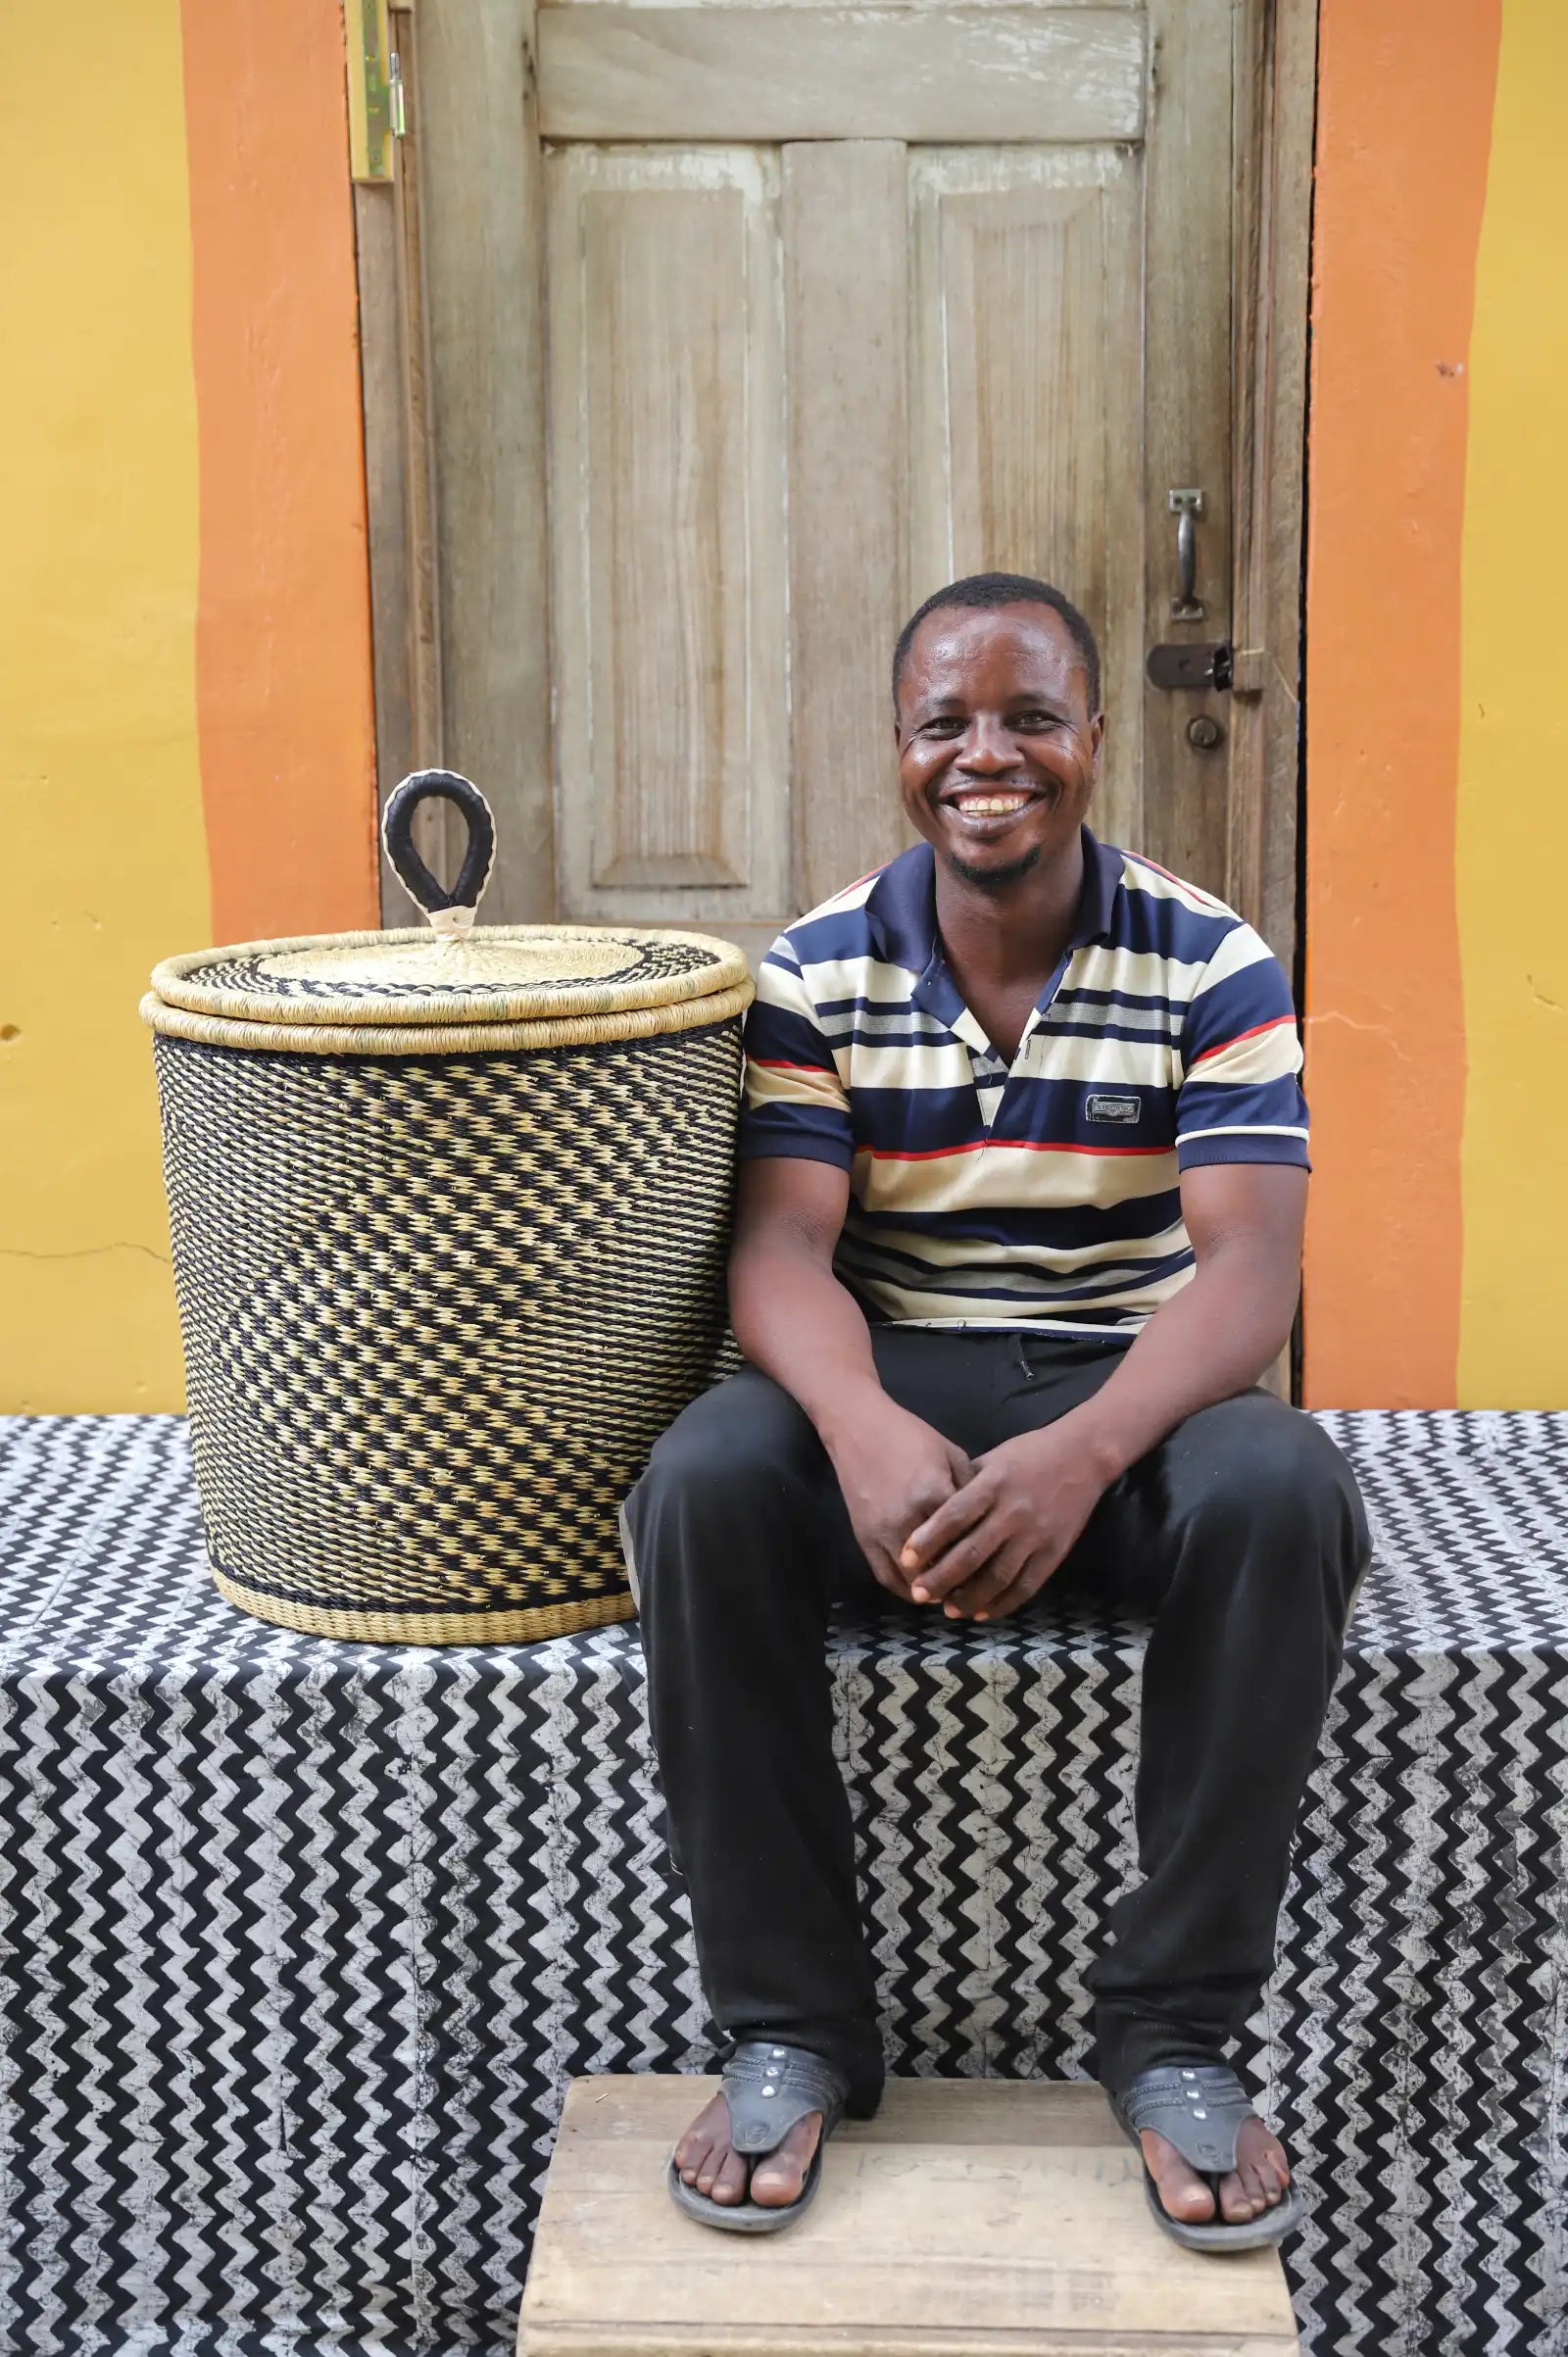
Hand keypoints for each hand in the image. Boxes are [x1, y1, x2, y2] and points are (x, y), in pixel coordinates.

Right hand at [820, 1392, 973, 1599]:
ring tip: (953, 1597)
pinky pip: (886, 1576)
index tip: (998, 1568)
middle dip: (961, 1584)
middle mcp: (907, 1519)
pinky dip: (906, 1589)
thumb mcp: (951, 1454)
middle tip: (980, 1592)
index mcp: (935, 1494)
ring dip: (933, 1592)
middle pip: (940, 1567)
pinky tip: (922, 1591)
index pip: (966, 1539)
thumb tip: (988, 1520)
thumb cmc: (910, 1436)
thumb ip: (970, 1489)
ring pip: (913, 1580)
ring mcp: (882, 1532)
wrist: (858, 1428)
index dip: (984, 1558)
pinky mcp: (864, 1538)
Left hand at [898, 1420, 1112, 1621]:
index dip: (928, 1540)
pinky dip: (1002, 1603)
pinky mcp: (1054, 1553)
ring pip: (998, 1576)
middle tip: (919, 1594)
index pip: (954, 1516)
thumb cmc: (1028, 1455)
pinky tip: (982, 1612)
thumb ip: (964, 1487)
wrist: (1082, 1457)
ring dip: (970, 1598)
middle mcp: (1013, 1512)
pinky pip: (1025, 1586)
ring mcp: (1036, 1535)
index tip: (906, 1559)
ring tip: (949, 1610)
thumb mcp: (991, 1460)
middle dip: (942, 1578)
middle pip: (972, 1552)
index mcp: (993, 1484)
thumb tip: (930, 1515)